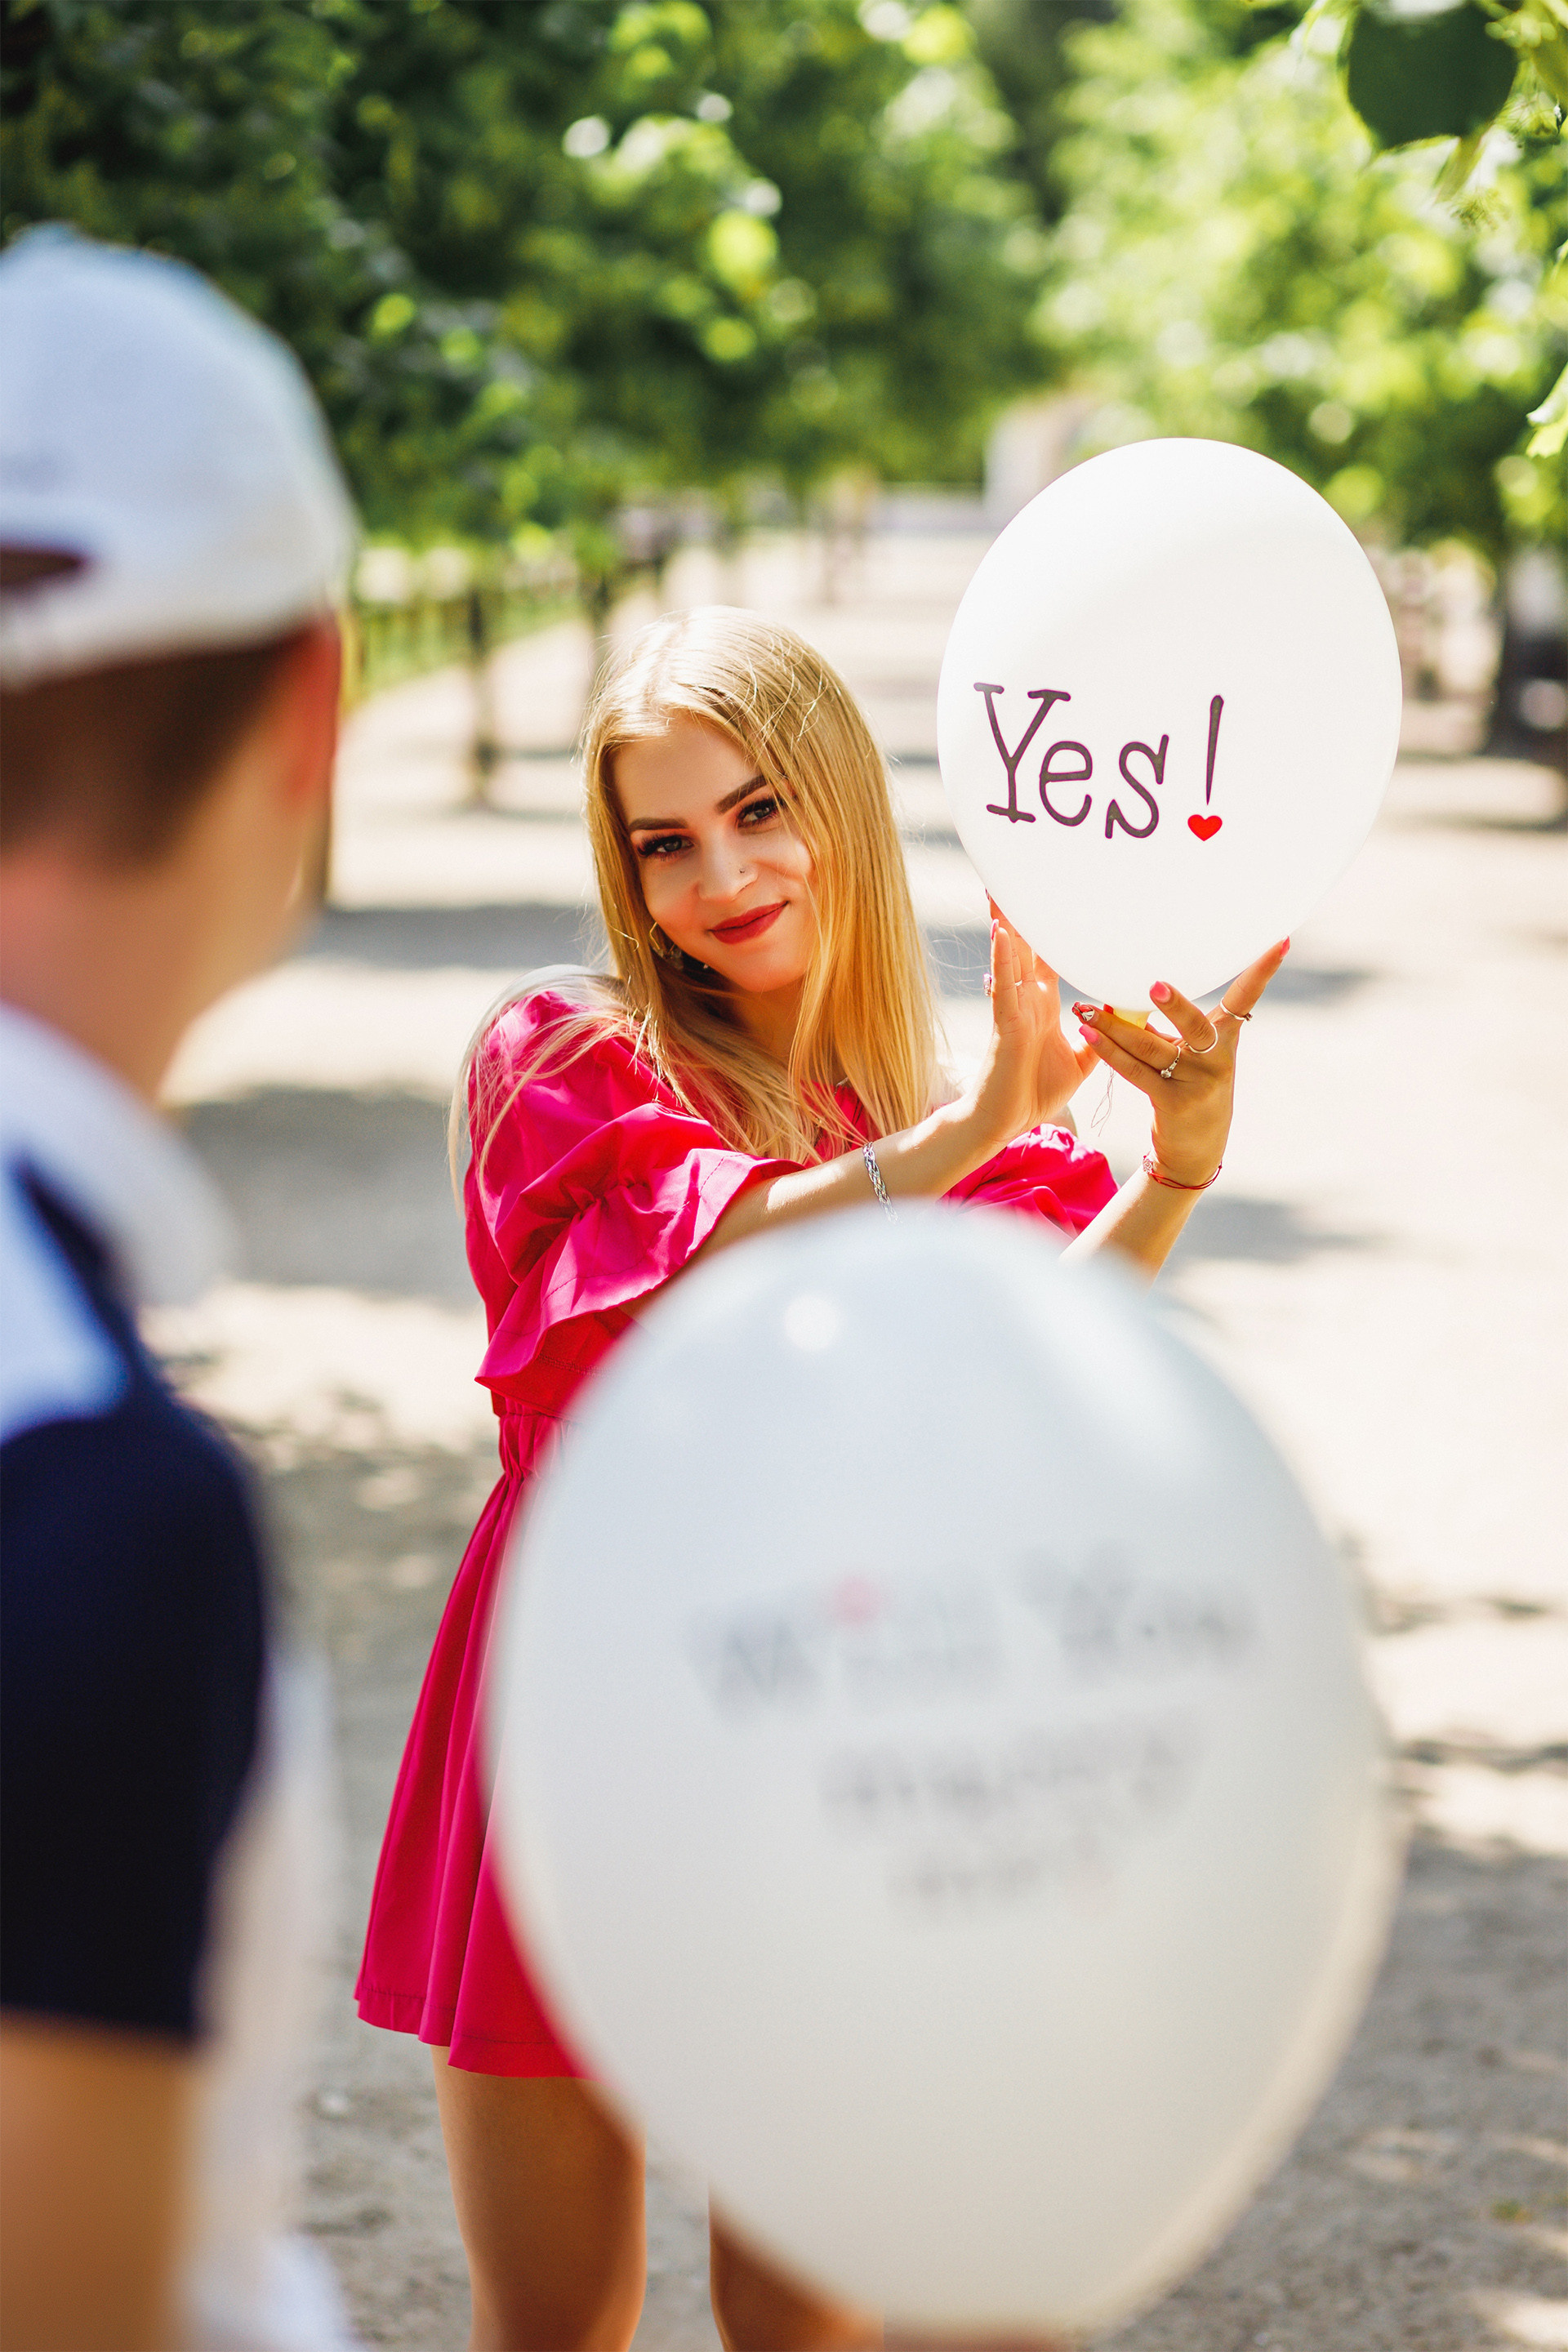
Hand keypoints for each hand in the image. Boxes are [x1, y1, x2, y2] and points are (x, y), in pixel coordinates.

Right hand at [963, 900, 1097, 1156]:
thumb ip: (1098, 1037)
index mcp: (1041, 1004)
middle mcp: (1026, 1000)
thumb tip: (1121, 1019)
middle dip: (1021, 912)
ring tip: (1002, 889)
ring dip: (1006, 923)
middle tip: (1019, 873)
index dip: (1051, 926)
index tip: (1056, 895)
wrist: (1005, 1123)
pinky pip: (1004, 988)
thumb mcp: (1078, 1062)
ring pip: (1009, 957)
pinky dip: (1003, 960)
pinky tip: (1002, 934)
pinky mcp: (1006, 1027)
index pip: (1047, 955)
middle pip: (1024, 946)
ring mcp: (1013, 1010)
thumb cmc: (1034, 1091)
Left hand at [1072, 940, 1288, 1185]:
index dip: (1262, 971)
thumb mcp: (1192, 1057)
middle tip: (1152, 985)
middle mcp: (1217, 1060)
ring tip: (1086, 1008)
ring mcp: (1197, 1084)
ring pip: (1153, 1048)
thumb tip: (1126, 999)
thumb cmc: (1190, 1091)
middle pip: (1195, 1026)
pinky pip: (1136, 1072)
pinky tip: (1089, 1035)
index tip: (1281, 940)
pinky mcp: (1173, 1103)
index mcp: (1226, 1041)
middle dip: (1174, 1004)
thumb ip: (1169, 1029)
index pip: (1246, 999)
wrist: (1194, 1152)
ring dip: (1115, 1027)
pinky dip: (1110, 1052)